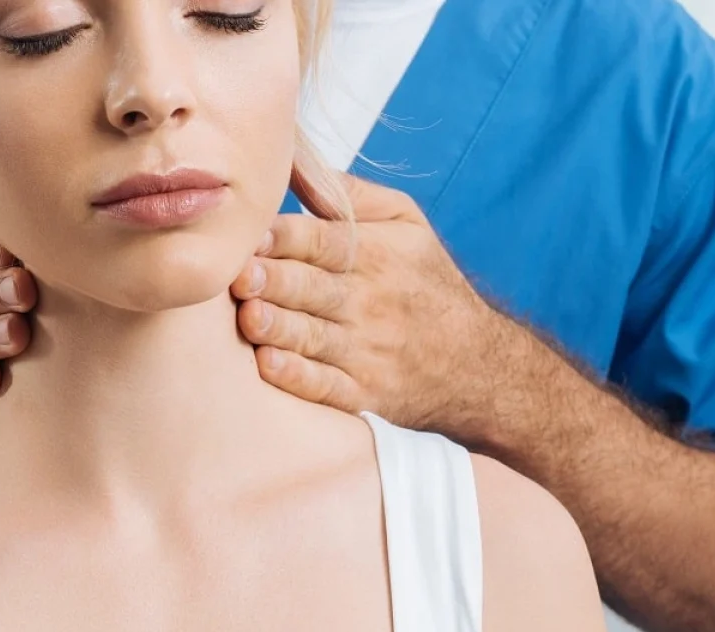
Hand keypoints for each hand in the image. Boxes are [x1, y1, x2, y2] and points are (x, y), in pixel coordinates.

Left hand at [231, 168, 514, 443]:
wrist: (477, 362)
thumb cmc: (425, 280)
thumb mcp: (405, 222)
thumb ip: (346, 192)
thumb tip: (289, 156)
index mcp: (375, 253)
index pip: (322, 240)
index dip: (283, 237)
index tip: (250, 234)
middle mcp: (369, 301)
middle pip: (311, 287)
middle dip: (272, 280)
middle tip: (236, 275)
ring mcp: (366, 350)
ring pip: (312, 336)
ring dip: (278, 327)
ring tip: (249, 317)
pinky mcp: (363, 391)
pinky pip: (325, 385)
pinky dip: (297, 377)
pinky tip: (269, 365)